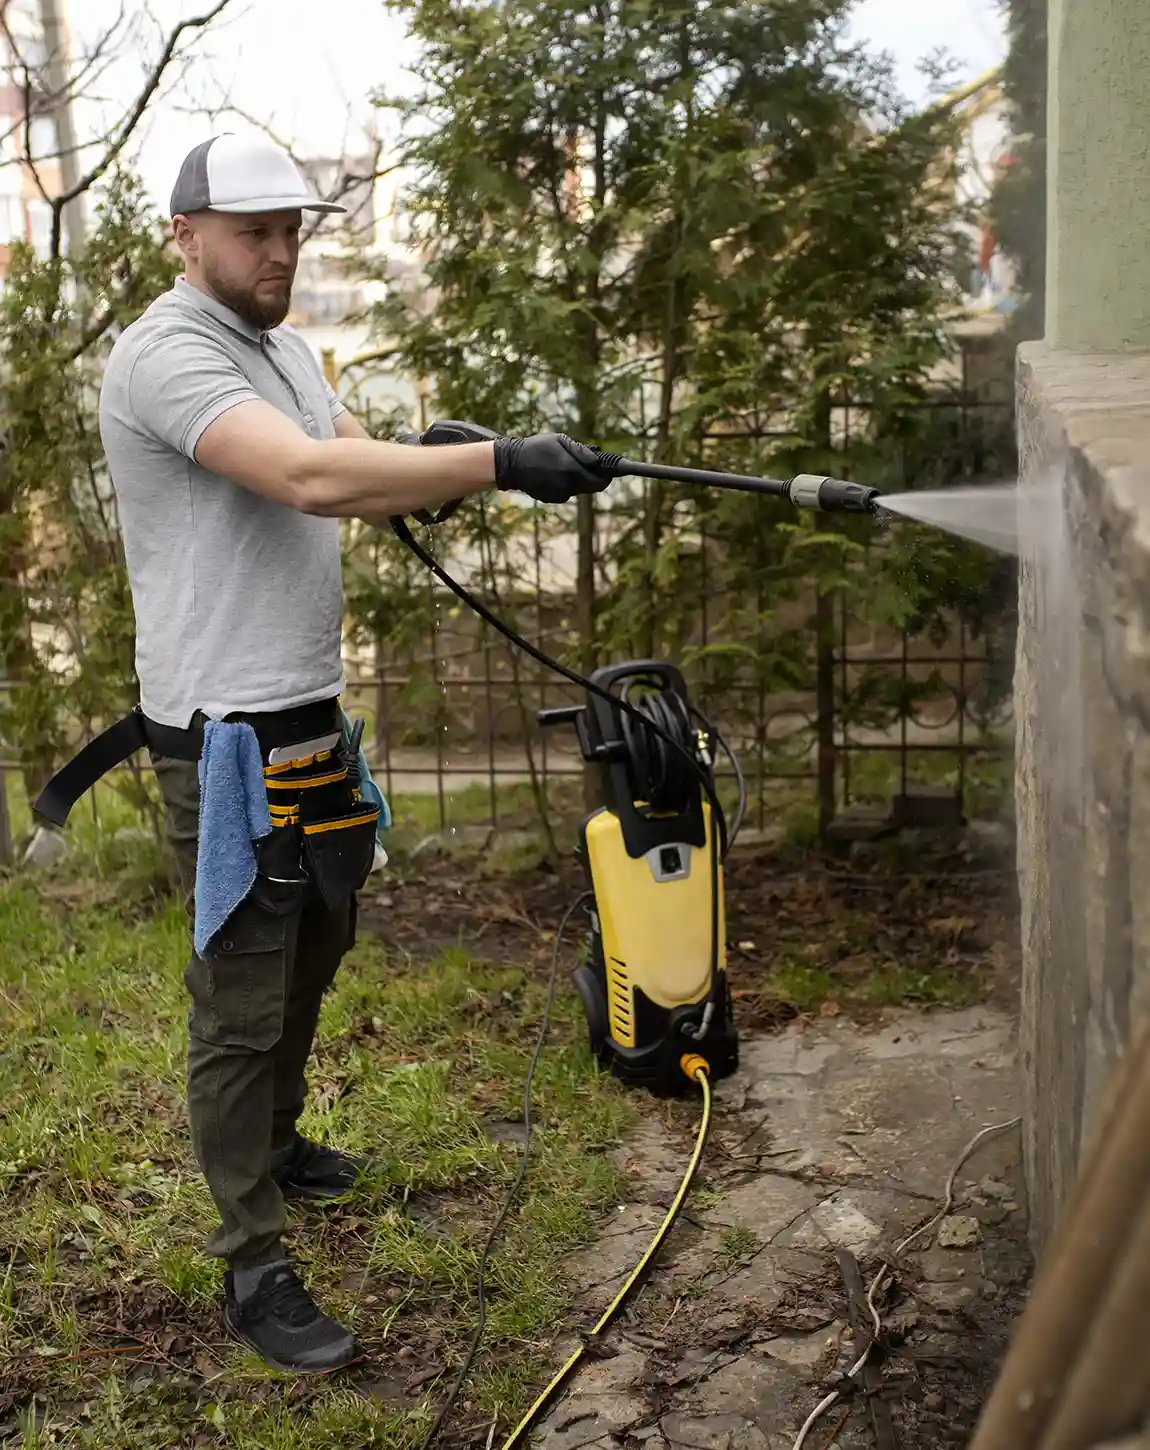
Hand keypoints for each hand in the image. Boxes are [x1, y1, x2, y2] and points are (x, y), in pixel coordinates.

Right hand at [493, 432, 615, 503]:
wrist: (511, 464)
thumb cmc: (537, 447)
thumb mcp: (560, 441)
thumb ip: (581, 451)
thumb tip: (598, 459)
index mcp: (572, 469)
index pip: (600, 479)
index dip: (608, 475)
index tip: (613, 470)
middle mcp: (568, 485)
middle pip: (593, 487)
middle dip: (596, 478)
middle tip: (593, 466)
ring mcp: (560, 494)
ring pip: (580, 489)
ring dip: (580, 479)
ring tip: (565, 465)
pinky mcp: (552, 499)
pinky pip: (568, 492)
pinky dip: (567, 484)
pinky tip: (554, 474)